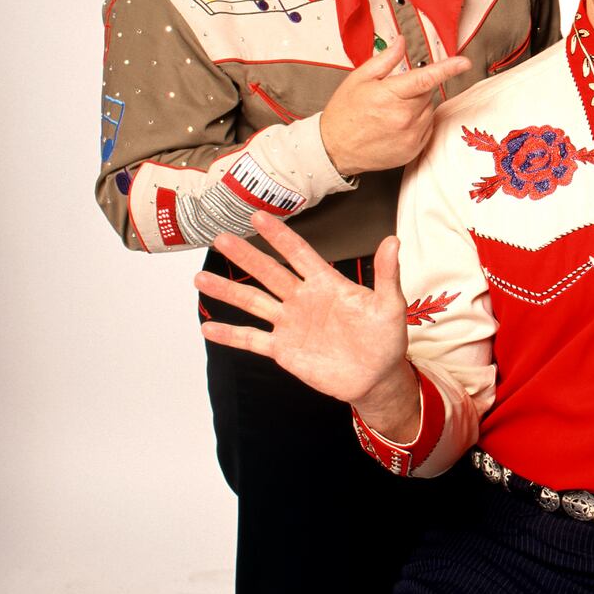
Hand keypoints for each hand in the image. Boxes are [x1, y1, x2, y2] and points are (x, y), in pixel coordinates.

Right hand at [195, 211, 418, 434]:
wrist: (376, 377)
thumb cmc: (385, 337)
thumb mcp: (389, 304)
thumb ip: (386, 274)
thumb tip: (393, 240)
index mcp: (327, 284)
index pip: (298, 253)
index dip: (279, 236)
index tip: (258, 216)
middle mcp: (303, 299)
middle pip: (268, 273)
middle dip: (245, 256)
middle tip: (220, 238)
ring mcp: (291, 324)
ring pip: (254, 302)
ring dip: (228, 291)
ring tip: (200, 278)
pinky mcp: (284, 350)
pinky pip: (252, 340)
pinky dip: (230, 334)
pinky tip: (208, 326)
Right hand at [320, 42, 470, 176]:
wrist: (333, 149)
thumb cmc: (345, 113)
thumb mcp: (359, 79)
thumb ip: (385, 60)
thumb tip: (402, 42)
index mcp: (390, 96)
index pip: (425, 79)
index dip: (448, 69)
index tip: (464, 62)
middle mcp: (404, 118)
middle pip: (428, 93)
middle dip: (416, 89)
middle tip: (393, 95)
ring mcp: (410, 136)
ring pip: (429, 110)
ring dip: (418, 107)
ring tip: (391, 112)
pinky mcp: (413, 150)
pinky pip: (427, 128)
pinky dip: (418, 123)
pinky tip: (396, 125)